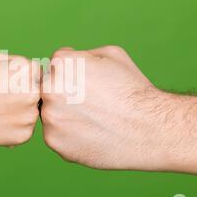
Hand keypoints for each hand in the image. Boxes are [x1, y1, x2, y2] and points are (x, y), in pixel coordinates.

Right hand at [0, 53, 40, 145]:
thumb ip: (17, 62)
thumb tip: (35, 69)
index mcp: (27, 70)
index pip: (36, 73)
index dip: (20, 78)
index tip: (5, 84)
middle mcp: (33, 92)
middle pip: (38, 93)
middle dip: (23, 95)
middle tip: (1, 99)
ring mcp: (30, 116)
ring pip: (32, 112)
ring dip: (20, 112)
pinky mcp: (24, 135)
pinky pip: (25, 129)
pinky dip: (14, 128)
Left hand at [41, 45, 167, 170]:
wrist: (149, 129)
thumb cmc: (133, 90)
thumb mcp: (111, 55)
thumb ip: (81, 54)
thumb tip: (66, 59)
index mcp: (61, 64)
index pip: (54, 66)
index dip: (73, 74)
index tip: (90, 84)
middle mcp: (49, 90)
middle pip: (48, 90)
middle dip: (64, 94)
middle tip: (90, 103)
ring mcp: (50, 118)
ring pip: (51, 113)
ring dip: (65, 115)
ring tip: (93, 119)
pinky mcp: (54, 142)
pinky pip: (56, 134)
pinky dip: (70, 135)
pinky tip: (91, 134)